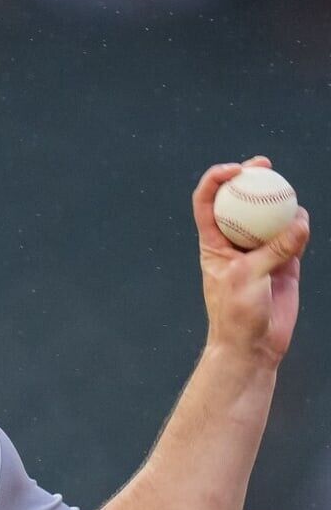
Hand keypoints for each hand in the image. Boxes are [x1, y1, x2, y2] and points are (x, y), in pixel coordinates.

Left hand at [193, 156, 310, 368]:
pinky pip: (294, 235)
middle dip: (250, 178)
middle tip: (263, 164)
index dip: (215, 181)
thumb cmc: (236, 314)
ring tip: (287, 198)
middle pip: (240, 201)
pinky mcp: (283, 261)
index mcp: (213, 244)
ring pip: (270, 215)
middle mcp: (235, 243)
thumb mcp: (248, 277)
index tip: (234, 171)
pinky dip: (300, 227)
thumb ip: (274, 248)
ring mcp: (260, 250)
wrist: (253, 344)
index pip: (207, 204)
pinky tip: (302, 223)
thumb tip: (299, 221)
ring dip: (279, 202)